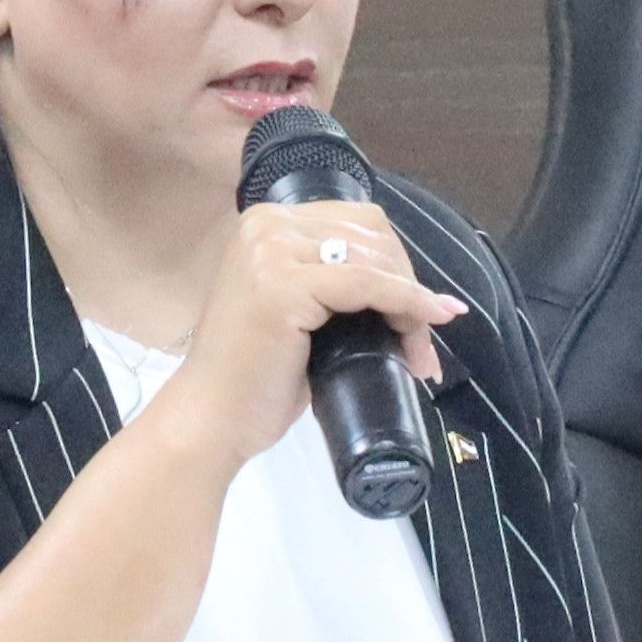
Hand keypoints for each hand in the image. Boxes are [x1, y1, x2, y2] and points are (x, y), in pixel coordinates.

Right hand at [128, 191, 462, 467]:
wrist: (211, 419)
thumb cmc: (254, 378)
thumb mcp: (299, 312)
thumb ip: (335, 285)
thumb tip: (408, 291)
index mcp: (266, 223)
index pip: (358, 222)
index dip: (397, 265)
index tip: (421, 313)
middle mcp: (266, 225)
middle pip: (372, 234)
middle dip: (409, 285)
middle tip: (421, 344)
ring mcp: (270, 251)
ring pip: (375, 260)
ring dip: (412, 304)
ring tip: (419, 353)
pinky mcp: (283, 283)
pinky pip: (368, 285)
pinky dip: (407, 303)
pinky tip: (429, 321)